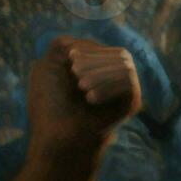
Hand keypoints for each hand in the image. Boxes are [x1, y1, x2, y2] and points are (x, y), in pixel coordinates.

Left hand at [27, 37, 140, 161]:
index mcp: (95, 66)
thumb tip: (95, 46)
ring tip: (82, 89)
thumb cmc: (50, 104)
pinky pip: (129, 82)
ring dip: (100, 75)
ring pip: (125, 65)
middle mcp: (112, 74)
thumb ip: (66, 44)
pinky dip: (108, 88)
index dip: (89, 50)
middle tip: (76, 79)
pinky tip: (90, 100)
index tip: (70, 62)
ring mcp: (124, 88)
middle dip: (94, 62)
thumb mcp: (48, 65)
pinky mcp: (132, 101)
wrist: (57, 136)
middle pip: (118, 53)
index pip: (103, 47)